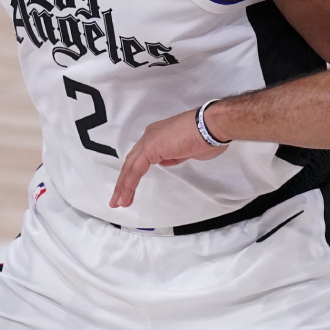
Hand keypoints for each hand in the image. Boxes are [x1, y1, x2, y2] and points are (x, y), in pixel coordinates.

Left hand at [110, 110, 227, 207]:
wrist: (211, 126)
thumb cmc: (207, 137)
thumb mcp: (187, 150)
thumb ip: (174, 155)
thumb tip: (167, 159)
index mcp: (159, 135)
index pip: (141, 157)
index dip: (134, 173)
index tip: (131, 189)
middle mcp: (151, 136)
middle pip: (132, 161)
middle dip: (124, 181)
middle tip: (118, 199)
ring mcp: (150, 141)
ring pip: (131, 166)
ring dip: (123, 186)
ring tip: (119, 202)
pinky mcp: (150, 148)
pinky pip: (136, 169)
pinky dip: (129, 183)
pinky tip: (126, 196)